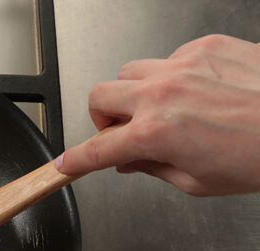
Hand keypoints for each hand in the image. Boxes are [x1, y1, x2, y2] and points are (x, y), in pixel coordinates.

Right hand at [56, 34, 259, 195]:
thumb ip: (153, 168)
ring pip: (130, 71)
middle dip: (101, 117)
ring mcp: (184, 65)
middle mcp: (163, 94)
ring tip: (160, 108)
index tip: (67, 163)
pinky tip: (197, 92)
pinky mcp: (207, 46)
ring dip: (134, 92)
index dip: (76, 160)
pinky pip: (170, 58)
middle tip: (120, 131)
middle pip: (99, 95)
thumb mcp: (198, 181)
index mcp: (157, 134)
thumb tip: (131, 161)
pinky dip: (172, 76)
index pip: (97, 150)